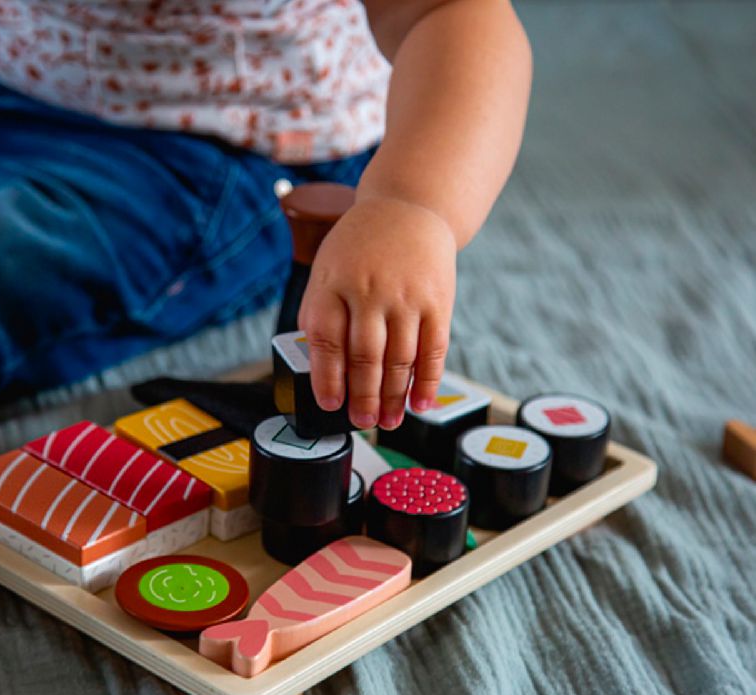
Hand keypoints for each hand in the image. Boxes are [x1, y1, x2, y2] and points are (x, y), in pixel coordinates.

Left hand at [297, 196, 456, 430]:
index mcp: (334, 284)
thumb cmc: (360, 248)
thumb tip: (321, 369)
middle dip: (363, 398)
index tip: (330, 404)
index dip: (328, 378)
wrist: (407, 209)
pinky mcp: (436, 301)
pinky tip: (420, 404)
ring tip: (388, 420)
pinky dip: (427, 382)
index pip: (326, 339)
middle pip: (365, 356)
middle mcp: (369, 290)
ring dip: (393, 397)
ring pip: (400, 359)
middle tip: (362, 422)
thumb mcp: (327, 270)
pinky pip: (433, 350)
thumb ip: (321, 315)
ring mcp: (406, 296)